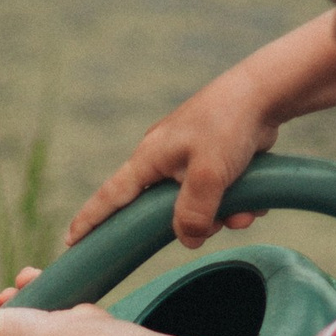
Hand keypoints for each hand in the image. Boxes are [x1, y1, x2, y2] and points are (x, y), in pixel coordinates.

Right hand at [64, 66, 279, 250]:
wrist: (264, 94)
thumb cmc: (228, 126)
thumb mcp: (207, 175)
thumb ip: (193, 213)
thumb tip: (188, 240)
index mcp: (149, 158)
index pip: (111, 196)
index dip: (91, 220)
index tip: (71, 241)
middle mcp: (164, 159)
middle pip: (163, 211)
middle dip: (192, 223)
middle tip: (214, 227)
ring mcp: (189, 159)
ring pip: (197, 206)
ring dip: (222, 215)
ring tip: (243, 210)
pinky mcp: (215, 160)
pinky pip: (218, 195)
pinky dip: (235, 203)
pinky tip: (253, 200)